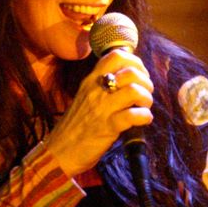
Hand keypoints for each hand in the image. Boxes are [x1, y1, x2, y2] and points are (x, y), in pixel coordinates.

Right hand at [45, 50, 154, 176]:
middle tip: (146, 92)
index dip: (135, 61)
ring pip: (134, 91)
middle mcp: (96, 90)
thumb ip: (102, 85)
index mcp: (91, 80)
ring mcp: (101, 108)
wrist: (60, 150)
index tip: (141, 73)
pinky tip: (144, 120)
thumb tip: (129, 77)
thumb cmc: (76, 124)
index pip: (115, 56)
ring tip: (145, 106)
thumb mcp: (85, 97)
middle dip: (146, 81)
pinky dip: (145, 116)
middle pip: (130, 72)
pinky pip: (133, 115)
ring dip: (147, 98)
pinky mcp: (107, 127)